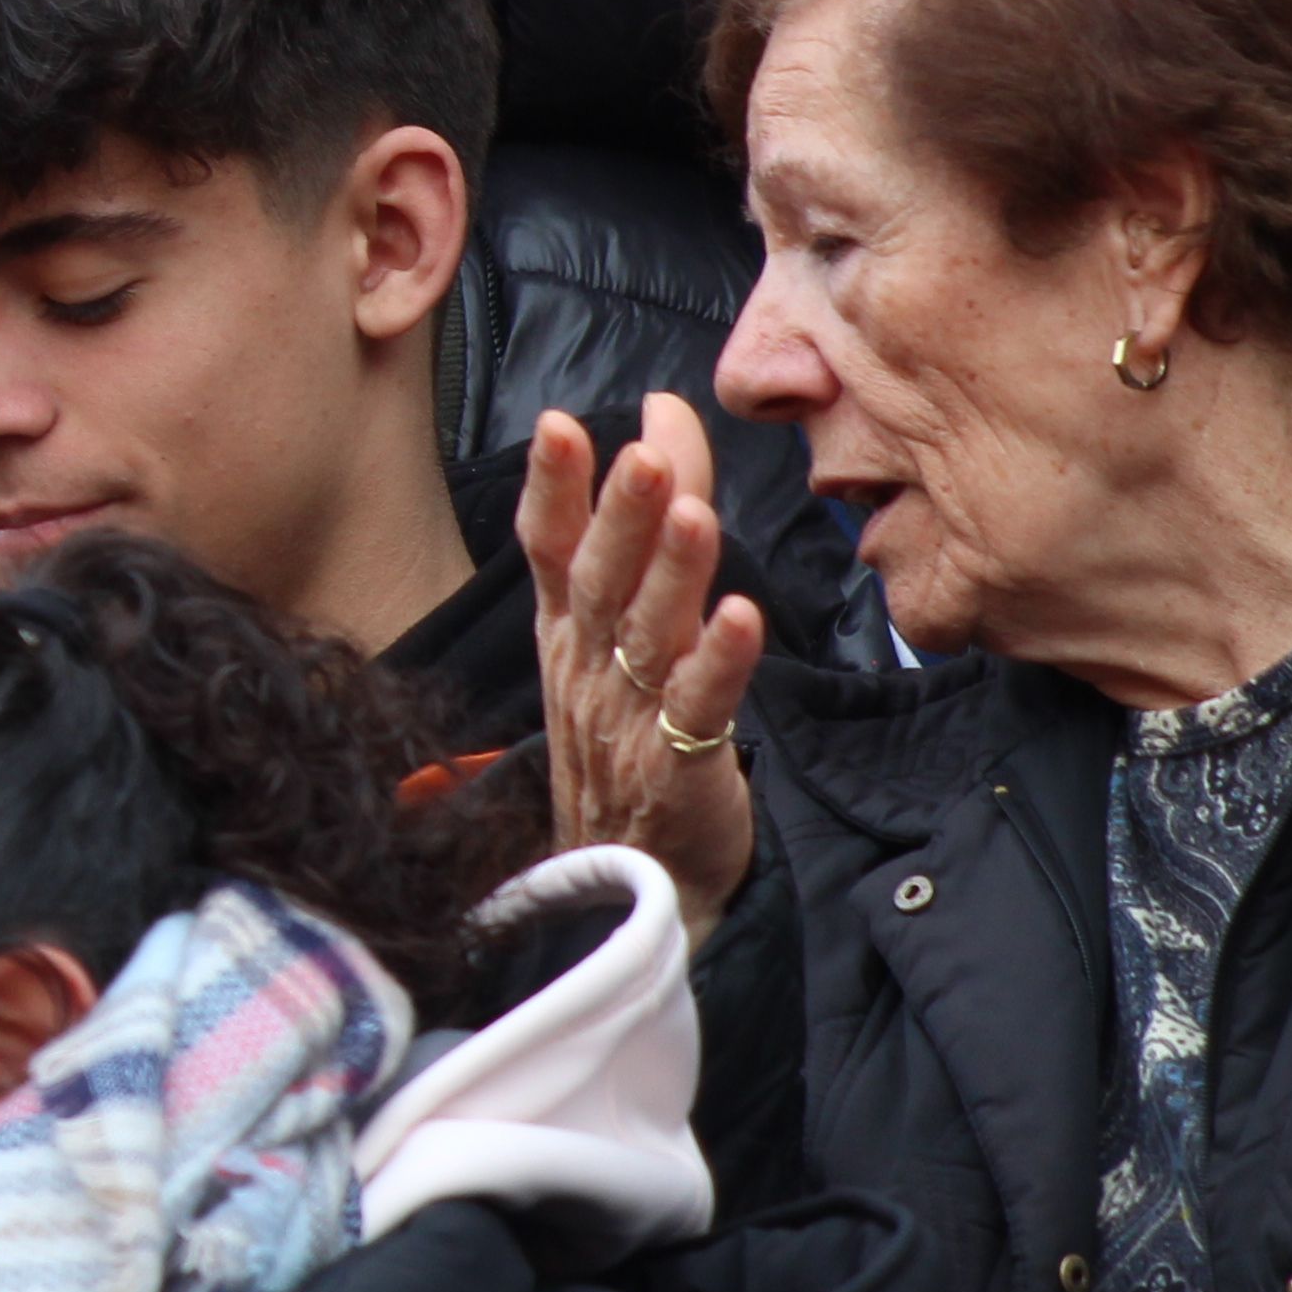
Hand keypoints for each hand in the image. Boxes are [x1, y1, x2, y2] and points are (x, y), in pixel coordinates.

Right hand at [523, 396, 763, 935]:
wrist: (632, 877)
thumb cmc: (628, 735)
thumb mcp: (626, 622)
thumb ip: (651, 515)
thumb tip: (663, 415)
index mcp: (568, 630)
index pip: (549, 547)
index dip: (553, 487)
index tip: (557, 426)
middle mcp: (589, 665)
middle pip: (598, 582)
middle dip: (616, 515)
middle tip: (639, 455)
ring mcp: (627, 718)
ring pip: (648, 635)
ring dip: (669, 574)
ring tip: (691, 515)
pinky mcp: (678, 766)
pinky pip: (699, 707)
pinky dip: (719, 662)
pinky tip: (741, 619)